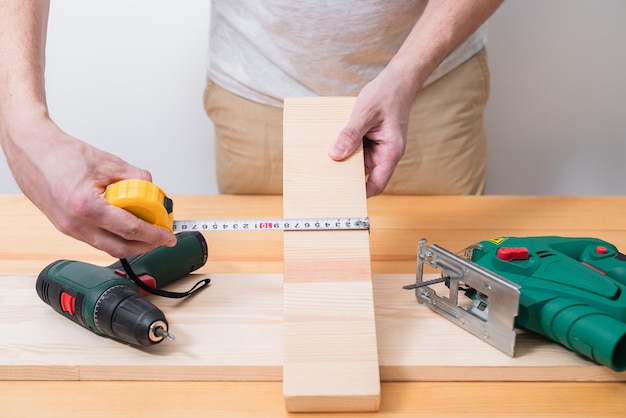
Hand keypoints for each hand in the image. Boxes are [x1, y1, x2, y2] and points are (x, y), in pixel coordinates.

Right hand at [2, 118, 176, 257]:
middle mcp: (74, 223)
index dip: (153, 235)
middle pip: (119, 248)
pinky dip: (113, 236)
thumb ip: (135, 177)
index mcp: (86, 206)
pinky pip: (95, 239)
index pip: (129, 229)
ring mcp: (67, 228)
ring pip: (106, 246)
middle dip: (145, 246)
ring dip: (129, 243)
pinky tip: (124, 226)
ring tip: (146, 232)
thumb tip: (152, 191)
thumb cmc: (60, 153)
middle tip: (160, 238)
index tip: (167, 236)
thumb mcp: (108, 162)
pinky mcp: (64, 227)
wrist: (31, 149)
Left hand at [328, 64, 414, 196]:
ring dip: (344, 162)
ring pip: (358, 163)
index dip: (361, 194)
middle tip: (325, 182)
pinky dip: (345, 148)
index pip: (377, 184)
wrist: (398, 79)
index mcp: (391, 152)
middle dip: (347, 178)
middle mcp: (385, 153)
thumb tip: (335, 155)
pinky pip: (356, 150)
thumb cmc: (387, 94)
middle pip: (365, 176)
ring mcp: (377, 147)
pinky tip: (332, 145)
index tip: (343, 199)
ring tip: (324, 164)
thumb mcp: (365, 113)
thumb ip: (351, 134)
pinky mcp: (370, 139)